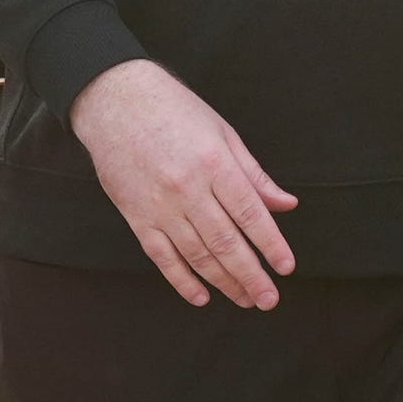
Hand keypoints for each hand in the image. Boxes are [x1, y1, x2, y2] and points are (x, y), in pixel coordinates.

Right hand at [72, 59, 297, 309]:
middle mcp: (188, 188)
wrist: (116, 102)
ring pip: (197, 254)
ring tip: (245, 298)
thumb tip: (286, 204)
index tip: (286, 267)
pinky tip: (202, 296)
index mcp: (214, 163)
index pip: (249, 213)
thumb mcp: (223, 133)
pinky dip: (182, 280)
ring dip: (224, 281)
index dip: (271, 243)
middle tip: (269, 299)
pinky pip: (162, 257)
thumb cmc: (175, 111)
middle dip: (251, 274)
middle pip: (226, 241)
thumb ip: (254, 174)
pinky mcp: (137, 217)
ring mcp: (160, 206)